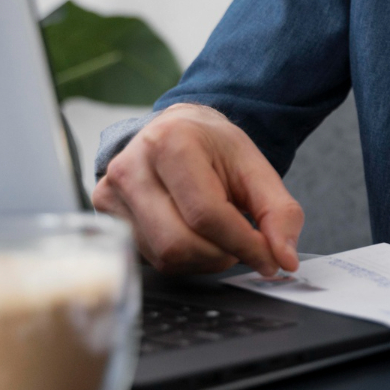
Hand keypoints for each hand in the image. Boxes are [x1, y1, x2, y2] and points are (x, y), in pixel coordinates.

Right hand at [92, 103, 302, 277]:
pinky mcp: (104, 214)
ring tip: (219, 235)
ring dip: (203, 259)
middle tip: (243, 245)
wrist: (177, 129)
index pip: (207, 214)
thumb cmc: (214, 147)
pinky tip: (193, 235)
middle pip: (180, 242)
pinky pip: (148, 258)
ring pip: (164, 256)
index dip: (243, 244)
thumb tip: (285, 258)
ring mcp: (110, 192)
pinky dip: (182, 258)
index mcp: (171, 142)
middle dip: (222, 254)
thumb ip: (278, 212)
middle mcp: (131, 166)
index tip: (270, 260)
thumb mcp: (255, 167)